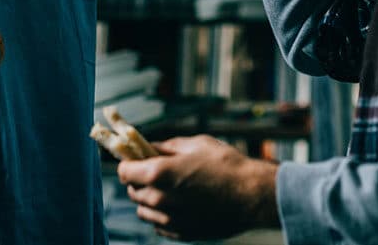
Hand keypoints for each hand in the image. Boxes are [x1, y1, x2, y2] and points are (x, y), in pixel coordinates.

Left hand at [117, 135, 278, 240]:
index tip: (134, 160)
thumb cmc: (228, 166)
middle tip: (154, 172)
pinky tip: (179, 204)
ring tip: (167, 189)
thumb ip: (167, 147)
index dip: (128, 163)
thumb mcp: (195, 144)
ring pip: (144, 211)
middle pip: (132, 192)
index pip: (123, 171)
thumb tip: (151, 148)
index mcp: (158, 174)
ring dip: (149, 199)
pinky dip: (163, 215)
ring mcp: (170, 219)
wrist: (254, 196)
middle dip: (139, 181)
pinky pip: (159, 225)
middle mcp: (159, 199)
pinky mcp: (182, 233)